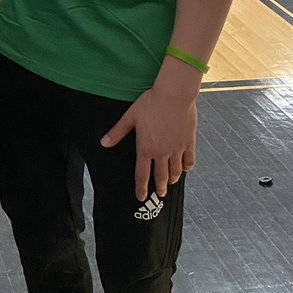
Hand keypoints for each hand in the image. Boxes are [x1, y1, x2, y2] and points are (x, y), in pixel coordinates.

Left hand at [100, 86, 196, 200]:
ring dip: (172, 179)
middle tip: (159, 194)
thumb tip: (103, 143)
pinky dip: (186, 168)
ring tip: (170, 182)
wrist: (174, 95)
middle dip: (159, 188)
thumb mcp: (130, 116)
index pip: (142, 174)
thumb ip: (117, 132)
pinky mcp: (189, 143)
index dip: (140, 188)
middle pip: (160, 177)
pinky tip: (184, 169)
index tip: (140, 197)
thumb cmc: (150, 103)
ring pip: (175, 172)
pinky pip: (189, 162)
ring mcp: (177, 150)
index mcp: (146, 148)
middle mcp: (162, 153)